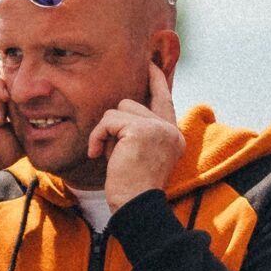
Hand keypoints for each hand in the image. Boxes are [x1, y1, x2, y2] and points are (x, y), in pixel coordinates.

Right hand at [0, 65, 23, 168]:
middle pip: (2, 73)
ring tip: (0, 118)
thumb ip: (29, 115)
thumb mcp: (20, 130)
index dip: (22, 91)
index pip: (8, 82)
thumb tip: (50, 106)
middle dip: (13, 91)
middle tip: (13, 113)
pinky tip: (2, 98)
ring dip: (3, 95)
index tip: (29, 109)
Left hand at [92, 61, 184, 210]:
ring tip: (108, 155)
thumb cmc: (132, 188)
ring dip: (105, 132)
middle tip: (111, 152)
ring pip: (117, 110)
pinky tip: (98, 154)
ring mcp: (157, 127)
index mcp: (173, 135)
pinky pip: (107, 120)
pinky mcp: (140, 129)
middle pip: (131, 103)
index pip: (164, 98)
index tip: (150, 64)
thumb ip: (137, 132)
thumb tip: (121, 110)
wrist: (136, 206)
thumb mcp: (139, 155)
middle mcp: (170, 129)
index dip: (156, 80)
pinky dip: (98, 136)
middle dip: (114, 125)